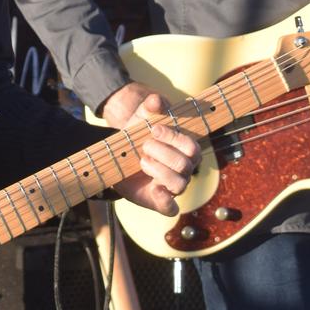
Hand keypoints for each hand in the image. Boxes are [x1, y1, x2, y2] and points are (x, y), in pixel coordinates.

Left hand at [104, 85, 200, 216]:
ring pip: (179, 184)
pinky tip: (155, 190)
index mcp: (185, 150)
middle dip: (162, 152)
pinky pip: (171, 208)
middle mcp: (184, 170)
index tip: (152, 129)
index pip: (191, 146)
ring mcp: (172, 187)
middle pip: (185, 165)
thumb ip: (150, 107)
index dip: (173, 138)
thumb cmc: (137, 134)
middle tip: (144, 146)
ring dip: (158, 170)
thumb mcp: (141, 117)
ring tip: (141, 161)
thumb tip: (155, 100)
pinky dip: (165, 202)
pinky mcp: (159, 201)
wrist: (118, 153)